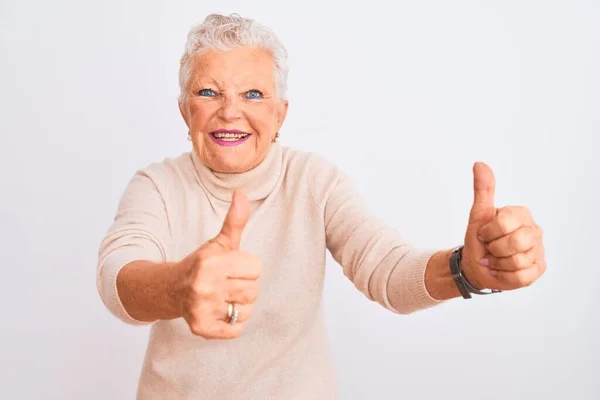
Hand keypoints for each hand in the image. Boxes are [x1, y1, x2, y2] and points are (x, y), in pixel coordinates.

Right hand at [176, 189, 260, 338]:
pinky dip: (231, 325)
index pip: (256, 268)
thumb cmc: (202, 264)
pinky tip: (218, 312)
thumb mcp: (219, 242)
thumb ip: (235, 220)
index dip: (247, 268)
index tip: (231, 269)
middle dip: (244, 287)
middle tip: (225, 284)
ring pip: (247, 311)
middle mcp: (204, 285)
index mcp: (211, 262)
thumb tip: (241, 193)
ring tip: (221, 297)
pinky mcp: (201, 328)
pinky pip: (236, 330)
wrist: (170, 289)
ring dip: (238, 306)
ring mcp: (202, 308)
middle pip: (254, 290)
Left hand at [461, 162, 545, 290]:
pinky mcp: (538, 270)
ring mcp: (539, 251)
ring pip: (517, 261)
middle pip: (515, 243)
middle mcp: (534, 230)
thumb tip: (479, 164)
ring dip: (498, 264)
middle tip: (490, 248)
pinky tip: (501, 270)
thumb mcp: (478, 214)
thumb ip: (482, 190)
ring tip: (495, 259)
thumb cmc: (479, 239)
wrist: (476, 265)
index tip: (484, 234)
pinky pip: (521, 276)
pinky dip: (504, 276)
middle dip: (494, 249)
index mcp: (521, 214)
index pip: (504, 224)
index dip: (488, 232)